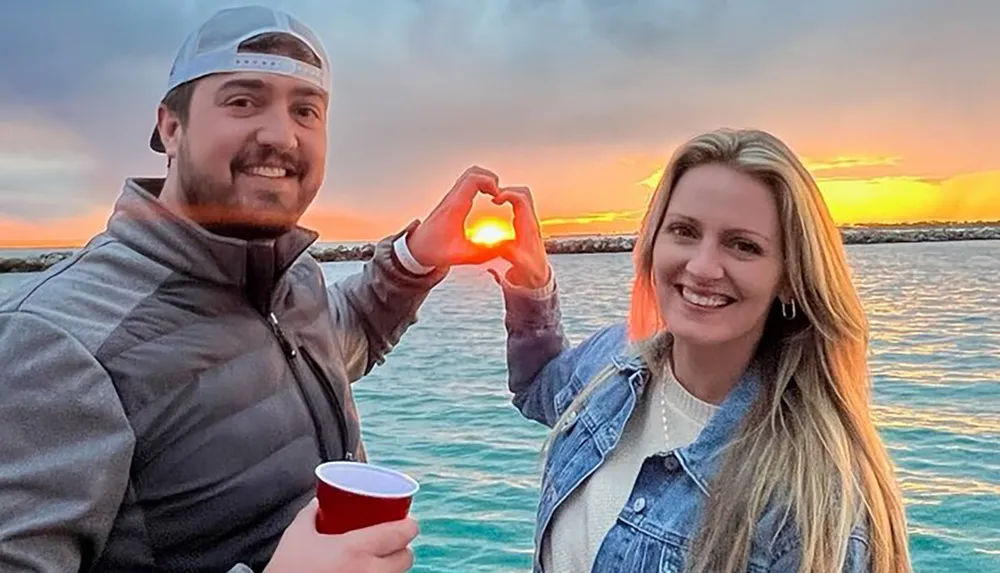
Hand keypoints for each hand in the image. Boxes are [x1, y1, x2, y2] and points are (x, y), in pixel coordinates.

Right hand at [264, 499, 417, 572]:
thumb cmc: (287, 567)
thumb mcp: (298, 534)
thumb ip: (311, 513)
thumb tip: (320, 500)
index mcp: (356, 550)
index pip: (401, 535)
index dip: (410, 527)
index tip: (408, 522)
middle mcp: (367, 572)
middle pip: (406, 560)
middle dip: (404, 550)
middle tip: (394, 542)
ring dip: (394, 568)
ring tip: (383, 559)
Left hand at [406, 166, 501, 266]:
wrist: (416, 249)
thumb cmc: (433, 250)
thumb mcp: (461, 256)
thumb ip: (483, 253)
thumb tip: (504, 248)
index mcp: (455, 207)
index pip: (472, 180)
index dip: (490, 182)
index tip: (498, 195)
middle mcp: (453, 199)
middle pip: (473, 172)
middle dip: (491, 178)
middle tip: (499, 193)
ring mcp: (452, 198)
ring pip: (470, 175)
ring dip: (486, 180)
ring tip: (495, 195)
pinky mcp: (453, 201)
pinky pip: (468, 183)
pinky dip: (481, 185)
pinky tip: (486, 198)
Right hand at [491, 186, 550, 288]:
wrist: (539, 277)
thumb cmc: (531, 272)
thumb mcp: (520, 265)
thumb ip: (510, 254)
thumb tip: (498, 245)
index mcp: (529, 227)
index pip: (522, 200)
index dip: (508, 194)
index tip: (494, 199)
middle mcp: (530, 221)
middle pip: (523, 193)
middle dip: (507, 190)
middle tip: (493, 197)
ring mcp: (528, 222)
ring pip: (522, 197)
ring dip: (508, 194)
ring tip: (494, 200)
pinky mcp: (525, 225)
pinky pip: (518, 205)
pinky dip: (508, 201)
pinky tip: (497, 207)